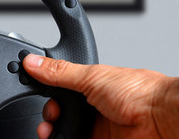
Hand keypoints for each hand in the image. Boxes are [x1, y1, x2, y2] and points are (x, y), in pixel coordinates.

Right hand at [23, 54, 178, 138]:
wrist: (161, 118)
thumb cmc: (139, 91)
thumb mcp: (90, 76)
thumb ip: (59, 72)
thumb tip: (33, 62)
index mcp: (89, 84)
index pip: (58, 88)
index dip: (45, 92)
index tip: (33, 92)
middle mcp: (92, 105)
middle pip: (60, 112)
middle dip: (49, 115)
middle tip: (49, 117)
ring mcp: (96, 126)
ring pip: (65, 130)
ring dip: (53, 131)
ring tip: (50, 132)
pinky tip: (58, 138)